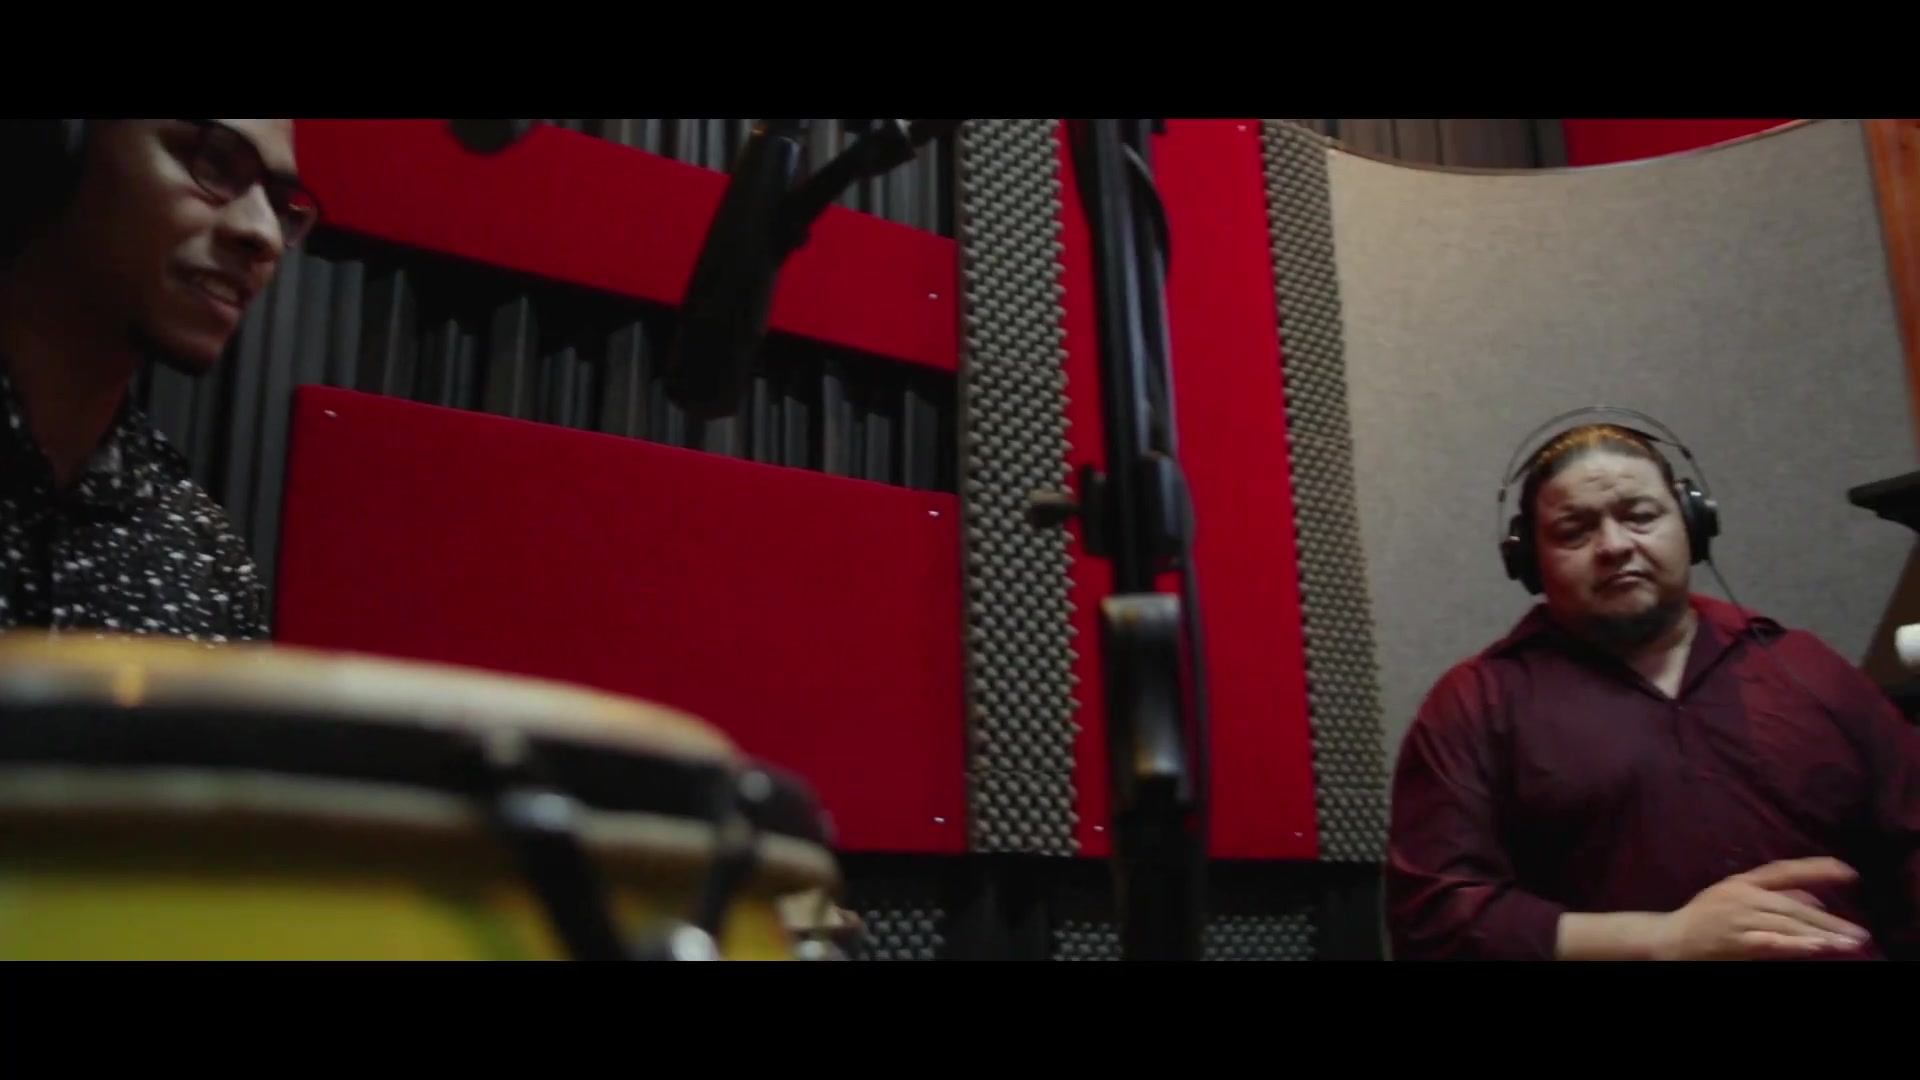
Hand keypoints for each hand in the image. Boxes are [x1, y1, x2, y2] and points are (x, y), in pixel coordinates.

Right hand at [1653, 857, 1871, 960]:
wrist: (1668, 939)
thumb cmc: (1704, 920)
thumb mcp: (1735, 899)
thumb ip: (1772, 897)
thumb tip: (1814, 900)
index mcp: (1743, 883)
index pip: (1784, 871)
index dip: (1816, 870)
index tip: (1849, 873)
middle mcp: (1743, 896)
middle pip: (1793, 907)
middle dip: (1829, 921)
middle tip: (1859, 935)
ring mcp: (1739, 919)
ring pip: (1787, 925)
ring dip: (1820, 935)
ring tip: (1848, 945)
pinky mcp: (1735, 942)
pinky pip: (1770, 943)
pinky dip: (1794, 944)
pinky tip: (1815, 947)